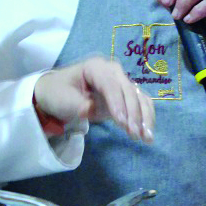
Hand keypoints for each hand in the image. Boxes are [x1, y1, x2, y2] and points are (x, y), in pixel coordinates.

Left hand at [34, 56, 154, 142]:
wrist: (57, 93)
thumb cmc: (58, 93)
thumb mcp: (63, 99)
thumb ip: (79, 105)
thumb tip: (92, 110)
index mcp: (96, 67)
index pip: (111, 85)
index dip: (118, 103)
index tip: (122, 123)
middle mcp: (112, 71)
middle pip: (129, 90)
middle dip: (134, 113)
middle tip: (134, 134)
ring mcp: (121, 82)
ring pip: (139, 97)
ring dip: (145, 117)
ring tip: (147, 138)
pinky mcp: (125, 95)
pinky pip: (141, 103)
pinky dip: (146, 118)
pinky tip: (147, 133)